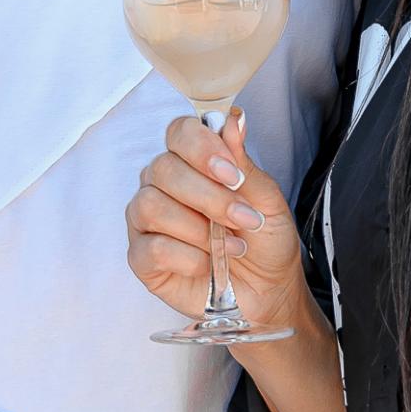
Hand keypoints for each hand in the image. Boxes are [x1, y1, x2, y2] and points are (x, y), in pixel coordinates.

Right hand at [126, 111, 303, 334]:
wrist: (268, 291)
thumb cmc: (265, 241)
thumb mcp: (268, 200)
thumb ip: (244, 163)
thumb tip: (233, 120)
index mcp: (192, 162)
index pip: (178, 132)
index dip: (201, 148)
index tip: (232, 174)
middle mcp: (162, 185)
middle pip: (163, 168)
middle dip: (209, 196)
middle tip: (243, 218)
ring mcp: (147, 221)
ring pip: (151, 205)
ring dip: (198, 228)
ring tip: (231, 246)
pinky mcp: (142, 258)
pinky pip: (152, 247)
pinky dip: (188, 256)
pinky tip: (209, 264)